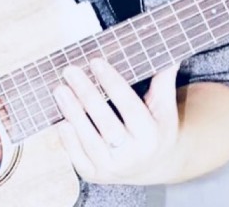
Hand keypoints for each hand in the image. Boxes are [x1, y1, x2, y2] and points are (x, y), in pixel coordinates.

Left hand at [54, 58, 180, 184]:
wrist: (153, 166)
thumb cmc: (154, 128)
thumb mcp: (163, 108)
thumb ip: (163, 82)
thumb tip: (168, 53)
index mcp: (152, 136)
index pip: (130, 106)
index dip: (112, 82)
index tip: (95, 61)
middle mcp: (134, 155)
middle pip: (108, 124)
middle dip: (87, 95)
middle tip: (70, 70)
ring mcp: (114, 168)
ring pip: (91, 141)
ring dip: (73, 114)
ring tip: (60, 90)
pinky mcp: (95, 175)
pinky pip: (79, 159)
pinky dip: (69, 141)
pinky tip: (60, 121)